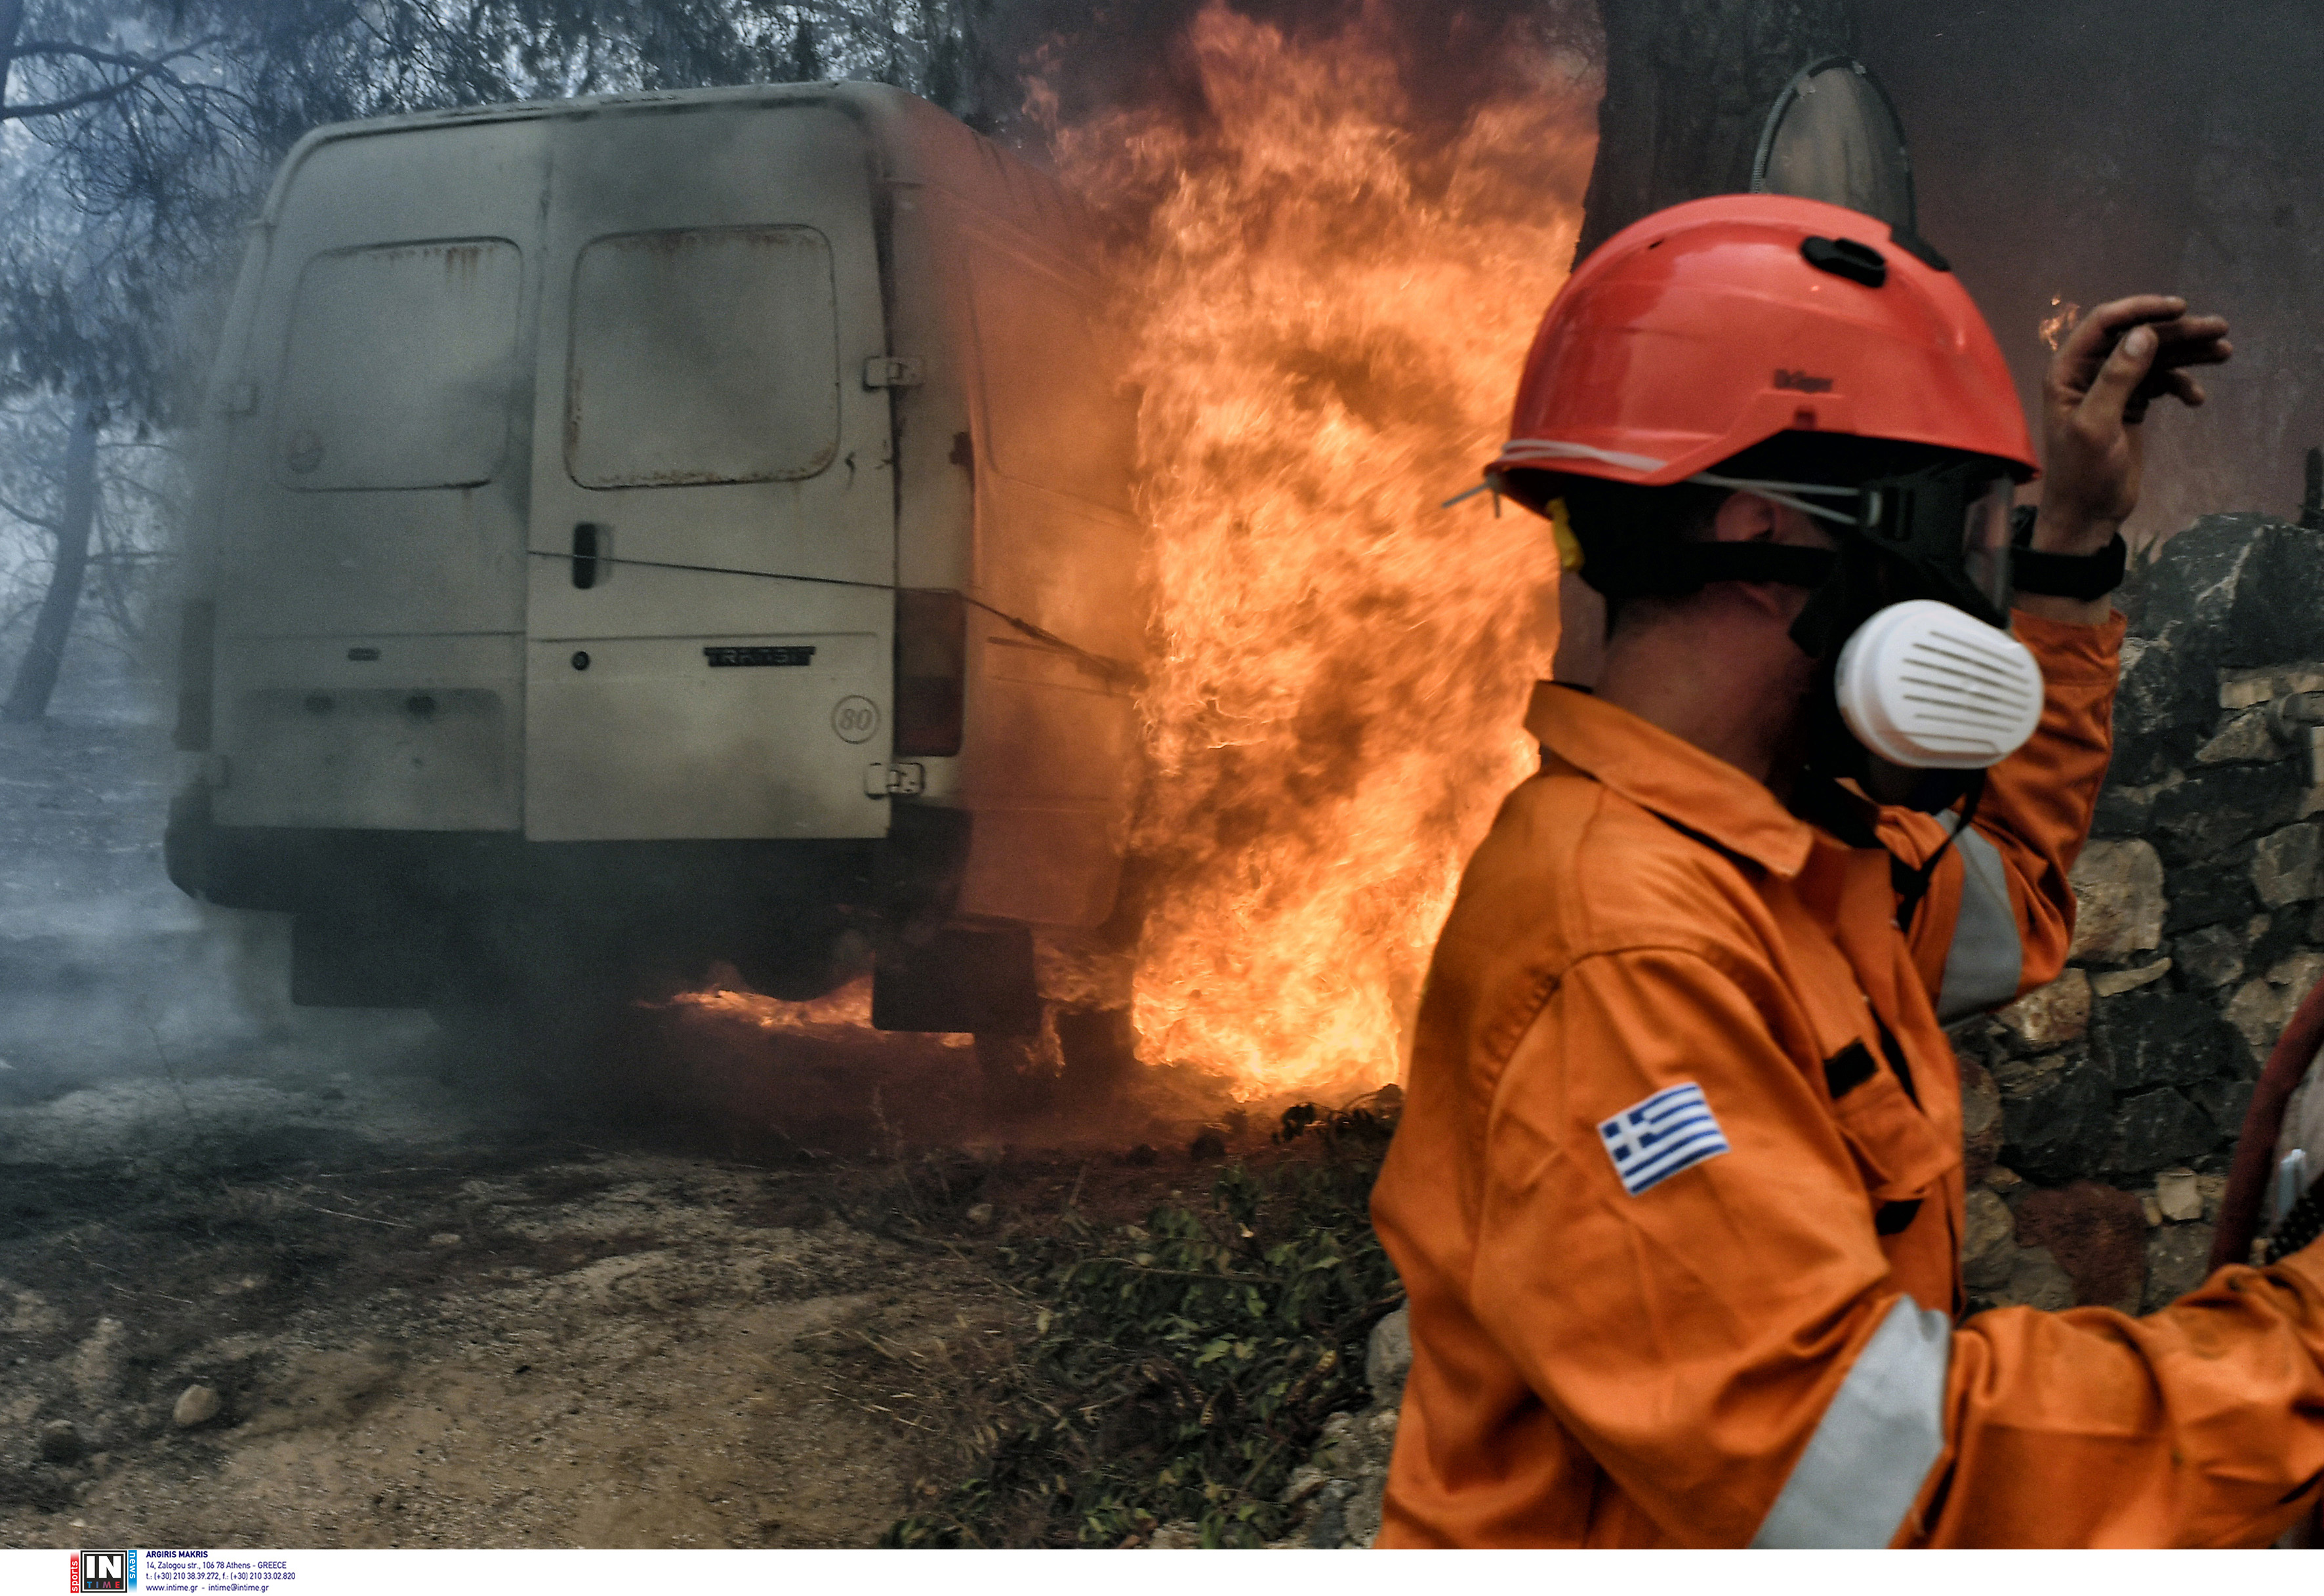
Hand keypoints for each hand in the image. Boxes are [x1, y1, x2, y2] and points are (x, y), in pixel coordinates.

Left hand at [2034, 294, 2230, 555]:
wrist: (2087, 514)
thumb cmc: (2082, 474)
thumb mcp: (2096, 425)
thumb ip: (2117, 378)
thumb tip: (2143, 334)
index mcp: (2067, 372)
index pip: (2104, 324)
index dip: (2141, 309)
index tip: (2180, 308)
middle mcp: (2087, 373)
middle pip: (2137, 337)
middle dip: (2178, 331)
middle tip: (2219, 328)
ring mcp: (2111, 388)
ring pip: (2154, 357)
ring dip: (2189, 353)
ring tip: (2225, 351)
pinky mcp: (2131, 404)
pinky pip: (2160, 382)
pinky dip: (2180, 385)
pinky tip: (2195, 399)